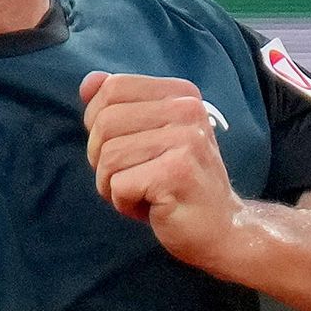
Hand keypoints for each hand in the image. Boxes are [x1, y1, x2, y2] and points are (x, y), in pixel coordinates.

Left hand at [79, 72, 244, 269]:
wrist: (222, 228)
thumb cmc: (178, 184)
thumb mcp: (149, 137)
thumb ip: (119, 106)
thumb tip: (88, 82)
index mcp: (181, 94)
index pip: (112, 88)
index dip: (99, 123)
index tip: (123, 149)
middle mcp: (187, 109)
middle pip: (104, 122)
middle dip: (102, 159)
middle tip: (133, 178)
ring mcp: (185, 140)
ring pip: (108, 156)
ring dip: (112, 185)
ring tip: (143, 194)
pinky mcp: (177, 172)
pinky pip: (118, 184)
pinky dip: (124, 203)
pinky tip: (151, 207)